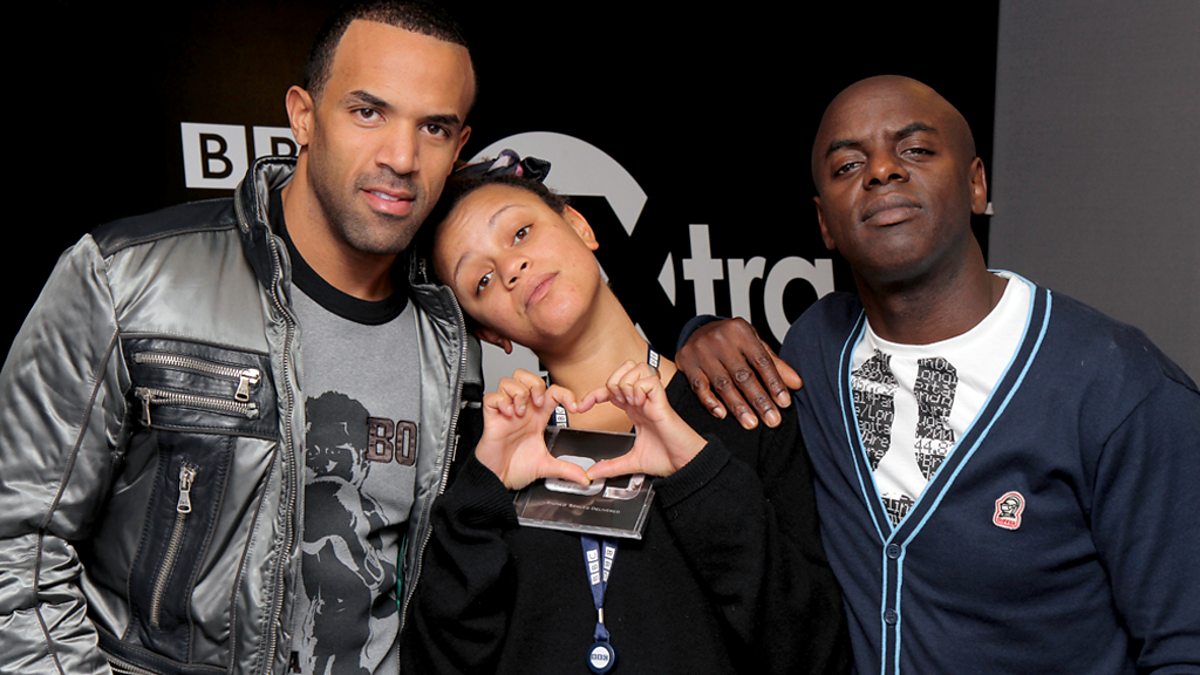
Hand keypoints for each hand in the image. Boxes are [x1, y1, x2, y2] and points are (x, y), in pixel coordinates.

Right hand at [477, 369, 590, 489]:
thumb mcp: (546, 466)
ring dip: (519, 393)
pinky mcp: (491, 417)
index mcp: (537, 417)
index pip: (553, 392)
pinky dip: (502, 401)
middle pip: (527, 377)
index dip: (566, 394)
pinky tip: (508, 414)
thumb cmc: (515, 468)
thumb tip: (585, 478)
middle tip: (539, 402)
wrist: (497, 478)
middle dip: (536, 385)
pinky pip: (492, 396)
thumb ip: (567, 469)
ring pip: (510, 382)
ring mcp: (506, 411)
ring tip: (520, 411)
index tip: (575, 408)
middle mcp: (523, 410)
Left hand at [578, 361, 706, 479]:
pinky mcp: (662, 401)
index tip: (581, 407)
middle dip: (612, 382)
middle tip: (617, 403)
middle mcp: (642, 400)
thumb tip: (593, 473)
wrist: (685, 464)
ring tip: (631, 404)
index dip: (593, 394)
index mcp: (635, 409)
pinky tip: (641, 404)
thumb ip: (611, 466)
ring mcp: (652, 398)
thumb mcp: (632, 462)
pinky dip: (639, 389)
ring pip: (635, 368)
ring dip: (626, 384)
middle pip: (625, 368)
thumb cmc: (667, 458)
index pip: (610, 389)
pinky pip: (647, 381)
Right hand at [675, 318, 800, 428]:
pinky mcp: (686, 362)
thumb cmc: (731, 341)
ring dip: (738, 406)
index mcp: (740, 331)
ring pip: (722, 384)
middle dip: (759, 400)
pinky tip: (723, 415)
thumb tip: (796, 384)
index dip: (774, 383)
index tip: (784, 403)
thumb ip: (775, 364)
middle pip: (743, 375)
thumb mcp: (754, 345)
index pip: (761, 360)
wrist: (698, 330)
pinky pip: (699, 387)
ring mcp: (701, 351)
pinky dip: (711, 402)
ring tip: (751, 424)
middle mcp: (719, 339)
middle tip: (772, 420)